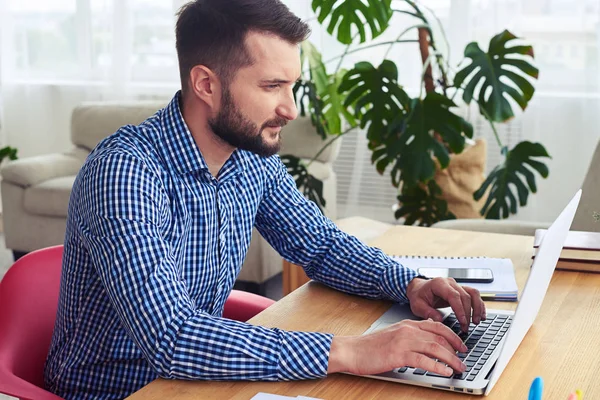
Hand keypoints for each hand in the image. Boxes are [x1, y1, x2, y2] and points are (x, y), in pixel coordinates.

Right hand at [327, 319, 467, 375]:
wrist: (352, 350)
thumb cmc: (370, 346)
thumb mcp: (393, 334)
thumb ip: (409, 333)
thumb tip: (427, 336)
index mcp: (407, 324)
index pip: (437, 326)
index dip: (453, 336)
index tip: (461, 345)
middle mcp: (408, 330)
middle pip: (440, 336)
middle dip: (456, 348)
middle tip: (464, 358)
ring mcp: (403, 341)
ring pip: (435, 347)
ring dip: (451, 359)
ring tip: (459, 367)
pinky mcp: (398, 354)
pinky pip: (424, 360)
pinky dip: (437, 367)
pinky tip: (445, 372)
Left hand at [406, 277, 486, 331]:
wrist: (418, 289)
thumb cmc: (418, 296)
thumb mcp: (417, 305)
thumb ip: (427, 313)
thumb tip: (439, 320)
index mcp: (439, 284)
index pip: (454, 296)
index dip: (460, 309)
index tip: (463, 322)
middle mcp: (450, 283)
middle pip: (465, 296)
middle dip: (468, 313)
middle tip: (466, 327)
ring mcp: (457, 285)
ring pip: (473, 293)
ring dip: (477, 308)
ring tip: (477, 322)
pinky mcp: (461, 290)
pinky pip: (474, 295)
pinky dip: (479, 305)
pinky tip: (481, 315)